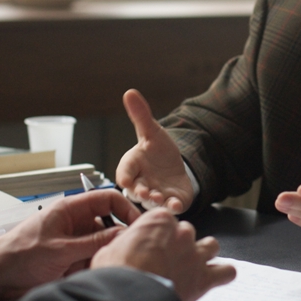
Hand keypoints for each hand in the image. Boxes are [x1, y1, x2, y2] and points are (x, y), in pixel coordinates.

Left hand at [0, 189, 141, 300]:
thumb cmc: (18, 254)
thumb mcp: (60, 249)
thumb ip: (92, 242)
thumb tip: (122, 234)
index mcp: (71, 210)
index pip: (107, 199)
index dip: (125, 208)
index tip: (137, 223)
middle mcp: (76, 224)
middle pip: (109, 223)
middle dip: (120, 236)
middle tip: (131, 248)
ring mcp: (75, 242)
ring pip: (104, 245)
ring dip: (109, 254)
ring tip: (114, 264)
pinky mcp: (73, 261)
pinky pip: (94, 260)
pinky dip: (100, 266)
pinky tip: (102, 273)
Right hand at [91, 209, 235, 300]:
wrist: (128, 299)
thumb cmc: (116, 273)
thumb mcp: (111, 248)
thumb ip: (126, 242)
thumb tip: (127, 246)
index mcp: (159, 220)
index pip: (166, 220)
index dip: (158, 234)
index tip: (151, 245)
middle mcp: (181, 233)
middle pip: (187, 232)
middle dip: (179, 245)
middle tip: (167, 261)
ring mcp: (195, 255)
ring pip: (211, 246)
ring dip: (204, 253)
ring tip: (193, 266)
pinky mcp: (204, 278)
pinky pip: (227, 272)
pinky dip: (223, 274)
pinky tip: (215, 278)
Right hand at [115, 89, 193, 212]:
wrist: (175, 167)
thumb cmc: (157, 152)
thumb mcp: (152, 132)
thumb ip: (141, 116)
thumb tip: (130, 92)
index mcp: (132, 167)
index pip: (124, 173)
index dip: (125, 177)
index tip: (126, 180)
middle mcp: (141, 183)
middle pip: (136, 191)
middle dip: (140, 193)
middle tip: (144, 192)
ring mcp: (156, 195)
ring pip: (152, 202)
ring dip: (155, 202)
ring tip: (160, 199)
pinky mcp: (171, 202)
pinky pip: (170, 208)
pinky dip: (173, 208)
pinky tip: (176, 205)